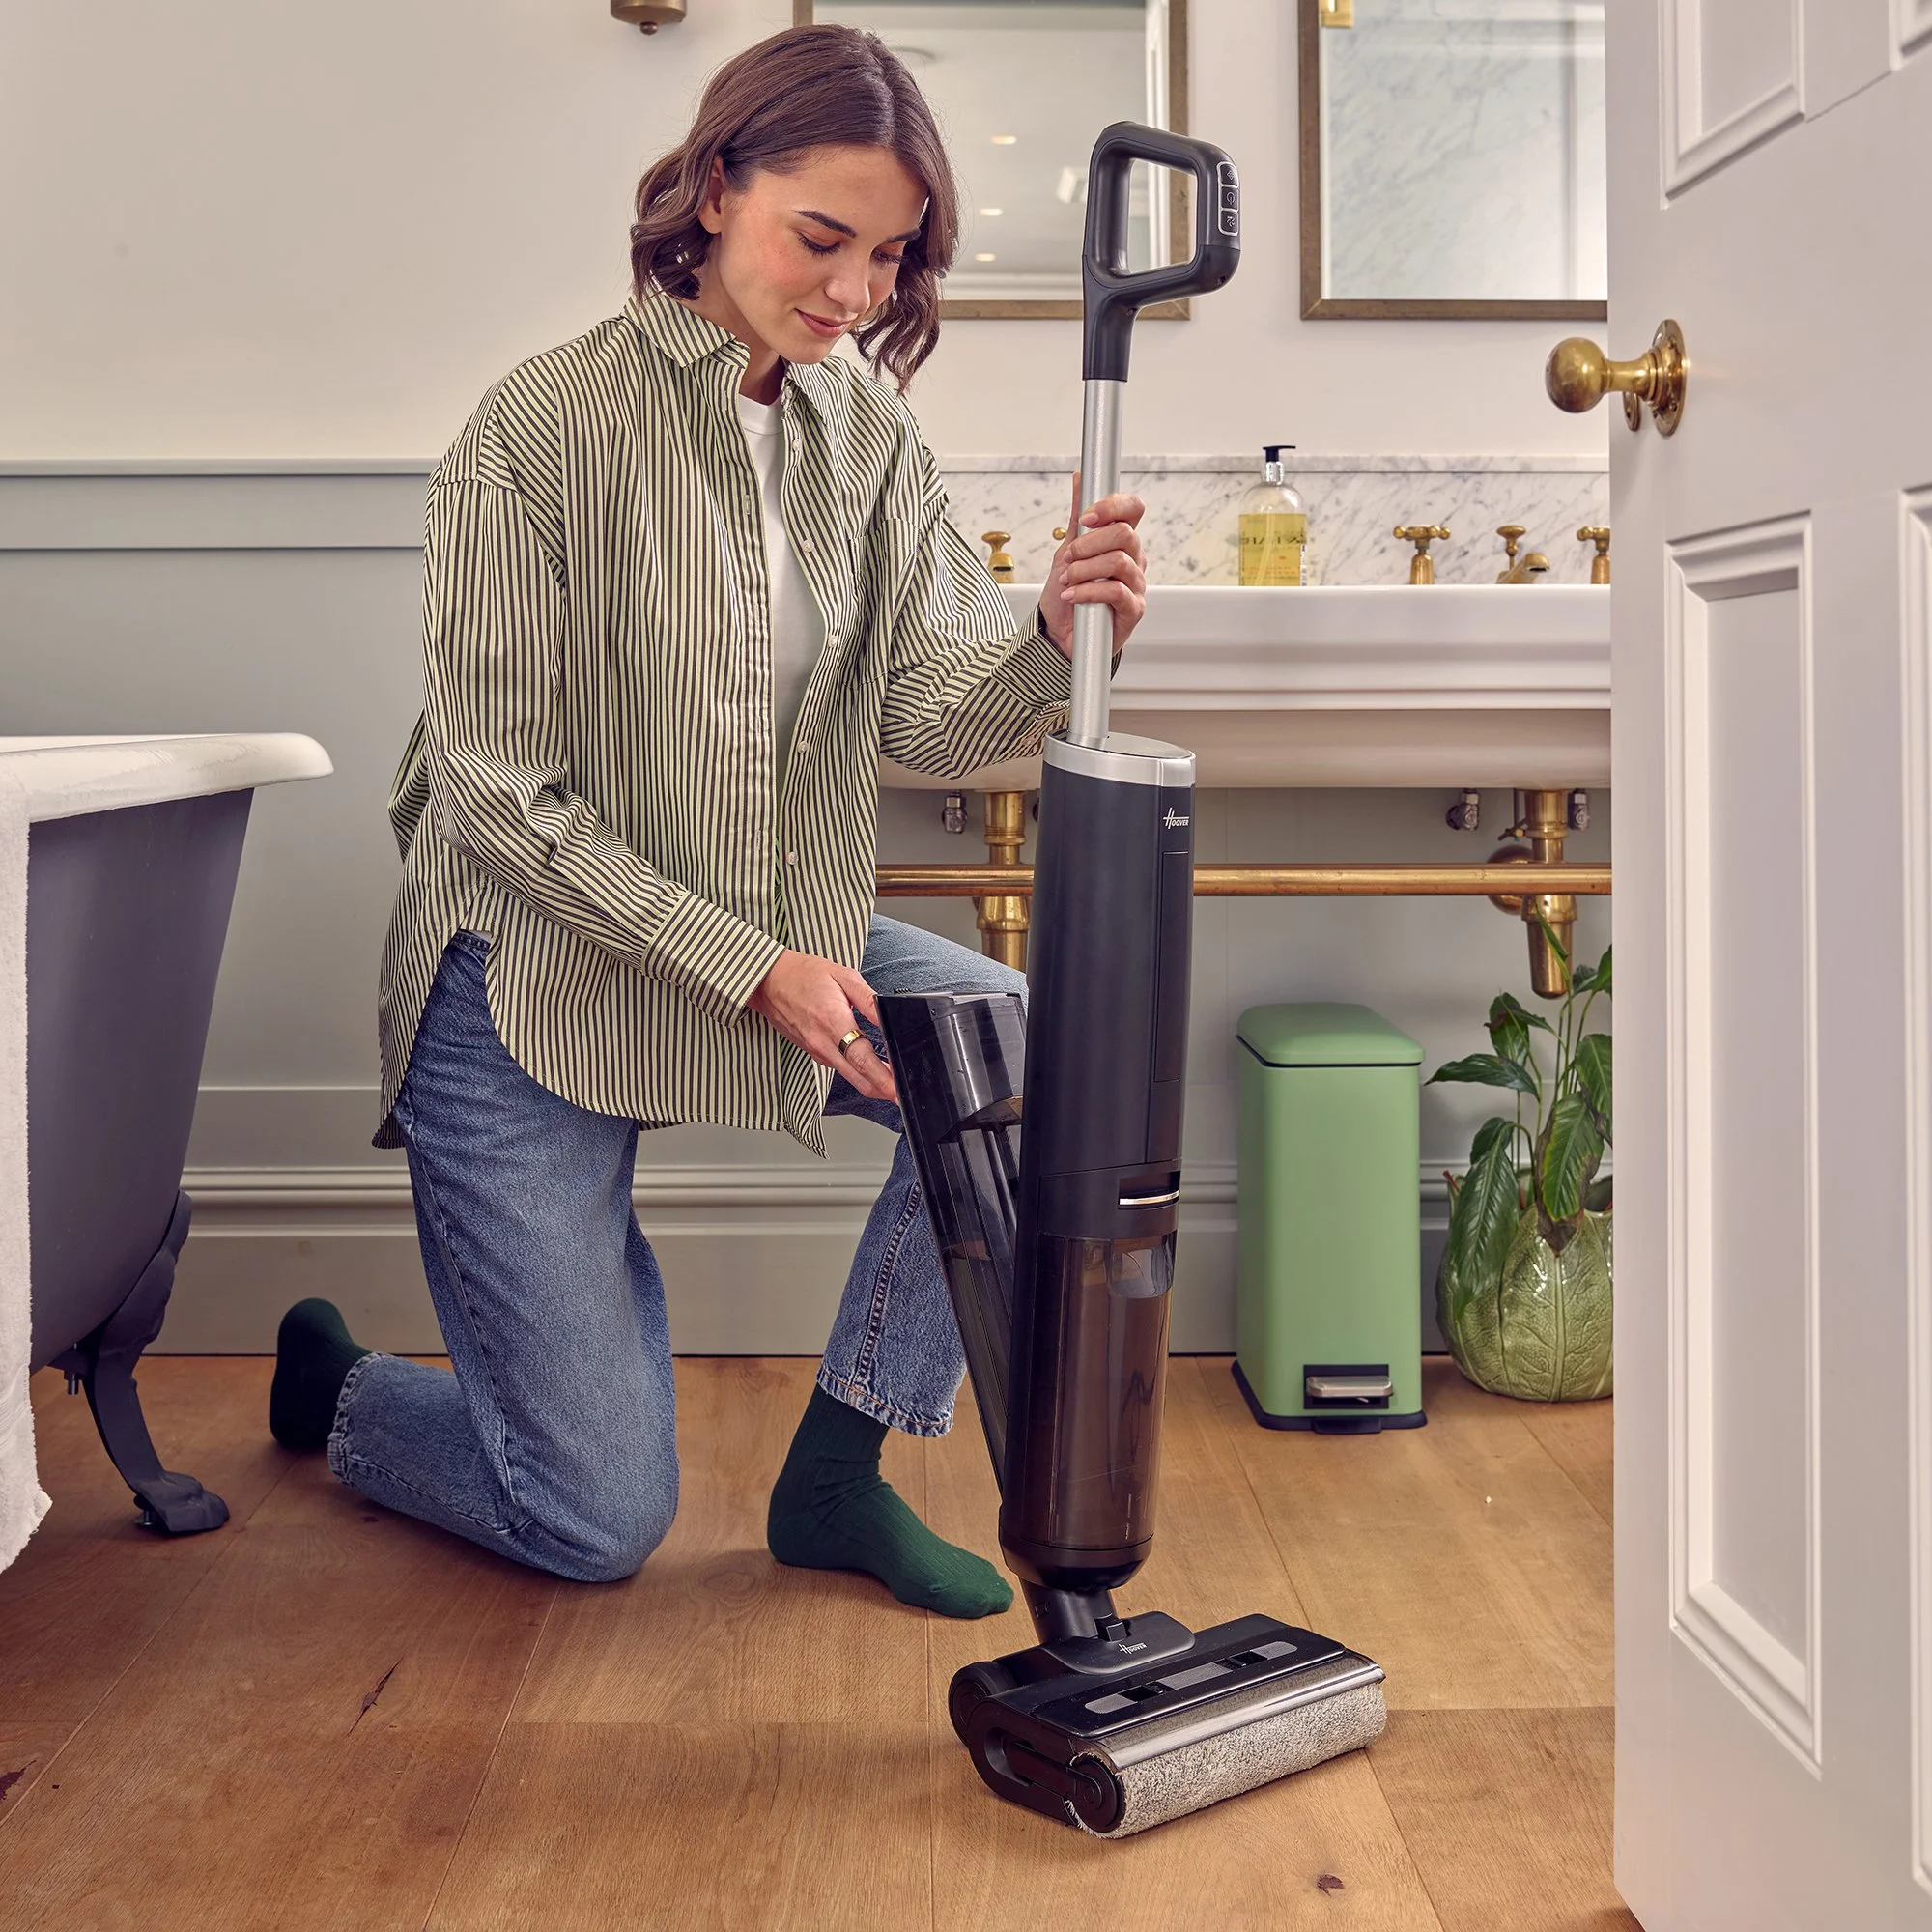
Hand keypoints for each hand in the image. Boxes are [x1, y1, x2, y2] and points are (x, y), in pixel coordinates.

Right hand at [749, 949, 896, 1102]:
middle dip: (884, 1090)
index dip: (884, 1079)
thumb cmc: (803, 974)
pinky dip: (858, 1073)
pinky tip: (871, 1066)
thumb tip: (889, 1016)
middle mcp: (823, 1044)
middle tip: (905, 1094)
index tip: (899, 1089)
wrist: (767, 981)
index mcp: (833, 1022)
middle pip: (859, 1079)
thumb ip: (869, 1000)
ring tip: (894, 1081)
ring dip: (873, 1083)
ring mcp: (817, 1051)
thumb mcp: (843, 976)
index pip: (862, 1060)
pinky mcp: (813, 1052)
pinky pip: (840, 1068)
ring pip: (851, 1077)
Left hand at [1037, 471, 1147, 661]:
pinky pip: (1116, 591)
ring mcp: (1136, 585)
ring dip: (1085, 569)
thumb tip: (1080, 479)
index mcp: (1122, 542)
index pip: (1133, 509)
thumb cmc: (1067, 594)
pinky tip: (1072, 596)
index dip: (1111, 506)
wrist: (1058, 634)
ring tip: (1068, 581)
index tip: (1086, 517)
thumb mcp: (1067, 551)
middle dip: (1089, 544)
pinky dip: (1087, 591)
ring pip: (1119, 561)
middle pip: (1124, 533)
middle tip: (1069, 558)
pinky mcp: (1134, 610)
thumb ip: (1077, 519)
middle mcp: (1134, 560)